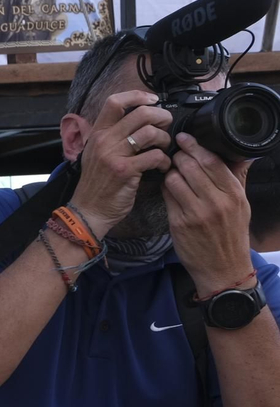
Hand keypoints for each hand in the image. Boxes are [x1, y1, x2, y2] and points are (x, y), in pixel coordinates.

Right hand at [69, 90, 173, 237]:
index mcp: (97, 133)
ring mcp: (113, 155)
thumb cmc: (98, 183)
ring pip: (150, 133)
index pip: (115, 102)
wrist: (89, 210)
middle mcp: (104, 140)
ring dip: (165, 139)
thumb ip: (113, 136)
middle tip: (166, 126)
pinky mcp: (125, 170)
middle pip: (140, 113)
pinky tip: (162, 167)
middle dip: (161, 116)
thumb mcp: (97, 154)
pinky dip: (164, 161)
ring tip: (164, 149)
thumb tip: (140, 122)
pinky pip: (155, 156)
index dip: (138, 95)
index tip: (153, 99)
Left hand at [165, 133, 254, 295]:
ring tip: (171, 171)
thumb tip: (240, 154)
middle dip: (179, 156)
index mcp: (234, 194)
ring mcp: (196, 213)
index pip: (212, 161)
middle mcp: (216, 202)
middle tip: (174, 152)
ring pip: (175, 180)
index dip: (195, 146)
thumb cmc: (232, 235)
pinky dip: (165, 188)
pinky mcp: (179, 223)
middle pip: (191, 167)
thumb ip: (237, 178)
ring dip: (170, 172)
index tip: (185, 138)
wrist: (223, 269)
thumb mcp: (242, 205)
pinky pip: (167, 197)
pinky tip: (167, 187)